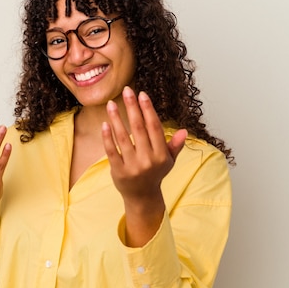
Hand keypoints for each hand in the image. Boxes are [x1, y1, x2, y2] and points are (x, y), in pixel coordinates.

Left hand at [102, 87, 185, 245]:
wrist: (142, 197)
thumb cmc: (155, 174)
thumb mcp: (168, 161)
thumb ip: (174, 146)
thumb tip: (184, 131)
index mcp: (161, 155)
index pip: (154, 127)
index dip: (148, 109)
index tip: (142, 94)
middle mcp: (148, 160)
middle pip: (139, 128)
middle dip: (132, 107)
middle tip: (126, 90)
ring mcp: (132, 166)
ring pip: (123, 138)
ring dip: (116, 119)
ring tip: (110, 104)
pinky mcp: (118, 171)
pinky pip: (111, 151)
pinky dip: (107, 137)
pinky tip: (105, 123)